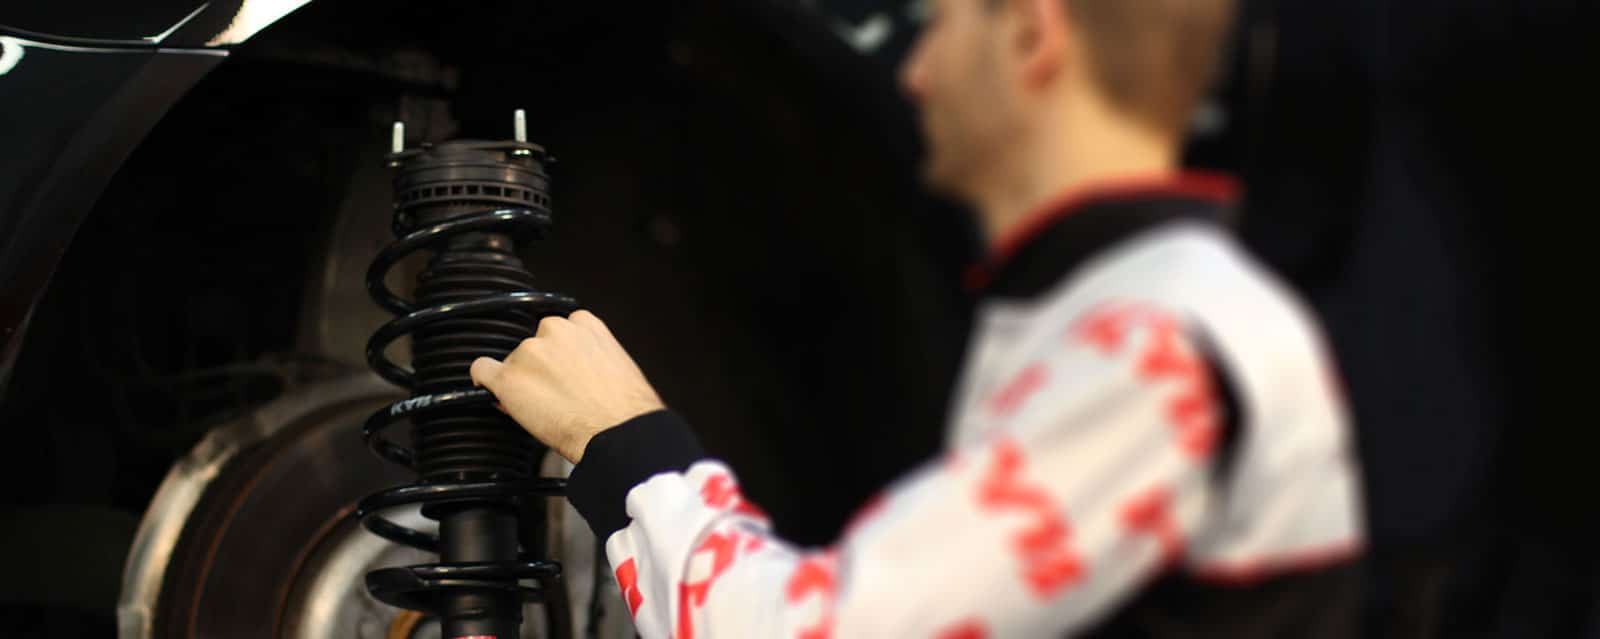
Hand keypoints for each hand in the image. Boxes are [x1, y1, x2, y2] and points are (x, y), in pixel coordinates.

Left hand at [469, 310, 664, 462]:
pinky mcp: (509, 377)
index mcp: (584, 325)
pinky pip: (483, 371)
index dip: (557, 353)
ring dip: (521, 380)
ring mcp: (529, 352)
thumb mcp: (617, 368)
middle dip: (539, 367)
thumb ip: (591, 358)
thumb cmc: (625, 409)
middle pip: (534, 345)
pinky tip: (492, 392)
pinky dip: (485, 381)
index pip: (560, 330)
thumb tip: (572, 372)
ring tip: (541, 407)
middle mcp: (554, 331)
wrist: (616, 432)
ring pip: (513, 362)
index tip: (559, 369)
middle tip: (552, 394)